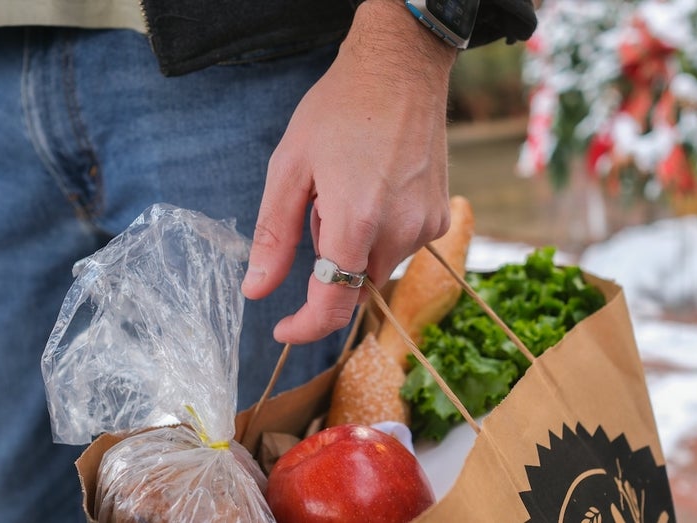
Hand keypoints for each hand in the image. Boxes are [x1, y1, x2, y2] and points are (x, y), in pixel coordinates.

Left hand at [242, 0, 457, 343]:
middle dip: (328, 262)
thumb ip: (272, 236)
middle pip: (352, 285)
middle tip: (320, 204)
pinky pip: (400, 247)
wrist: (401, 69)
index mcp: (356, 221)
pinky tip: (374, 189)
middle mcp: (399, 232)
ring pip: (376, 267)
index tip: (282, 327)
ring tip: (351, 188)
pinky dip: (379, 233)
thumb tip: (256, 290)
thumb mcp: (289, 167)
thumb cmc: (339, 110)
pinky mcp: (440, 218)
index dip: (304, 326)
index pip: (332, 305)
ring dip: (354, 246)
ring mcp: (426, 226)